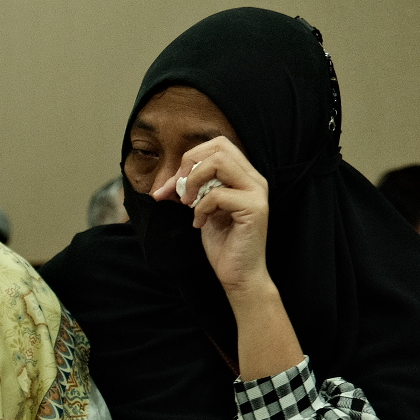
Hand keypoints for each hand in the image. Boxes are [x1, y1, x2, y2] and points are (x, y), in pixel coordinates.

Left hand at [153, 136, 270, 298]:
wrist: (239, 275)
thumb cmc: (222, 244)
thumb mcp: (201, 210)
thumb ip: (190, 191)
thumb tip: (162, 185)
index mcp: (244, 176)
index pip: (218, 144)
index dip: (190, 158)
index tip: (174, 185)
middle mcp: (254, 179)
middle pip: (219, 146)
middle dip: (189, 166)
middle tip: (179, 192)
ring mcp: (257, 192)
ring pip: (220, 162)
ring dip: (194, 182)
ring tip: (188, 204)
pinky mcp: (254, 209)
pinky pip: (218, 195)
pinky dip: (200, 208)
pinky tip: (199, 224)